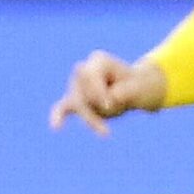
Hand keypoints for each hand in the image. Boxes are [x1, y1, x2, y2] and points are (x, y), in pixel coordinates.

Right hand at [48, 52, 168, 135]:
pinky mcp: (77, 101)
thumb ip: (124, 93)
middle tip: (112, 116)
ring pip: (77, 104)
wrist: (135, 91)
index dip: (98, 91)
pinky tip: (56, 127)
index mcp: (99, 60)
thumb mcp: (137, 88)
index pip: (89, 75)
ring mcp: (78, 86)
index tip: (111, 104)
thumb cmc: (137, 86)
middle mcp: (84, 70)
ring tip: (106, 133)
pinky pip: (62, 108)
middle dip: (94, 106)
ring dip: (90, 119)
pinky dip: (59, 116)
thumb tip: (109, 102)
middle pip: (81, 90)